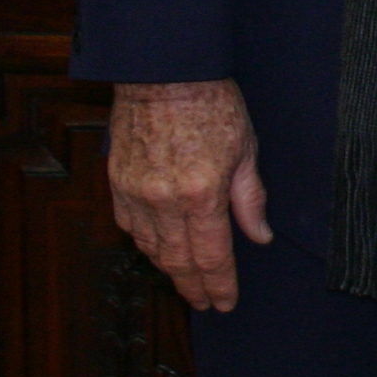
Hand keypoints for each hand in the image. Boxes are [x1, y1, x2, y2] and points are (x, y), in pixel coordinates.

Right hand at [108, 78, 271, 311]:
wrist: (164, 73)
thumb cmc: (212, 104)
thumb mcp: (246, 148)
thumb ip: (251, 198)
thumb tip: (259, 236)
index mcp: (202, 194)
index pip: (212, 256)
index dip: (219, 284)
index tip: (225, 302)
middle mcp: (165, 201)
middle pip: (178, 261)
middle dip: (194, 287)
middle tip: (205, 303)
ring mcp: (136, 194)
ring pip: (152, 248)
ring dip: (169, 269)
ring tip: (187, 282)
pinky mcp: (117, 183)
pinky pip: (130, 227)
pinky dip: (146, 244)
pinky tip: (159, 250)